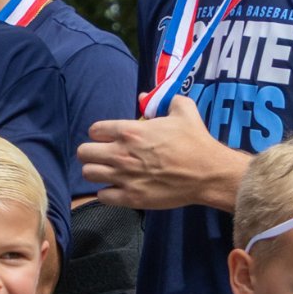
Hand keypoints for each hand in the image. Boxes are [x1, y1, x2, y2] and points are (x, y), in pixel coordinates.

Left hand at [77, 94, 240, 210]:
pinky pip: (102, 196)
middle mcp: (121, 153)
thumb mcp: (183, 110)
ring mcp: (124, 177)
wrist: (208, 173)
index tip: (109, 138)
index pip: (94, 130)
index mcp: (129, 131)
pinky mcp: (131, 198)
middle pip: (84, 153)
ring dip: (97, 172)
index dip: (100, 134)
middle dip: (92, 153)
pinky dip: (107, 193)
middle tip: (104, 156)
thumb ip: (163, 99)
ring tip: (109, 172)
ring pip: (89, 174)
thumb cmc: (195, 141)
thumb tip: (145, 96)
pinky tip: (117, 189)